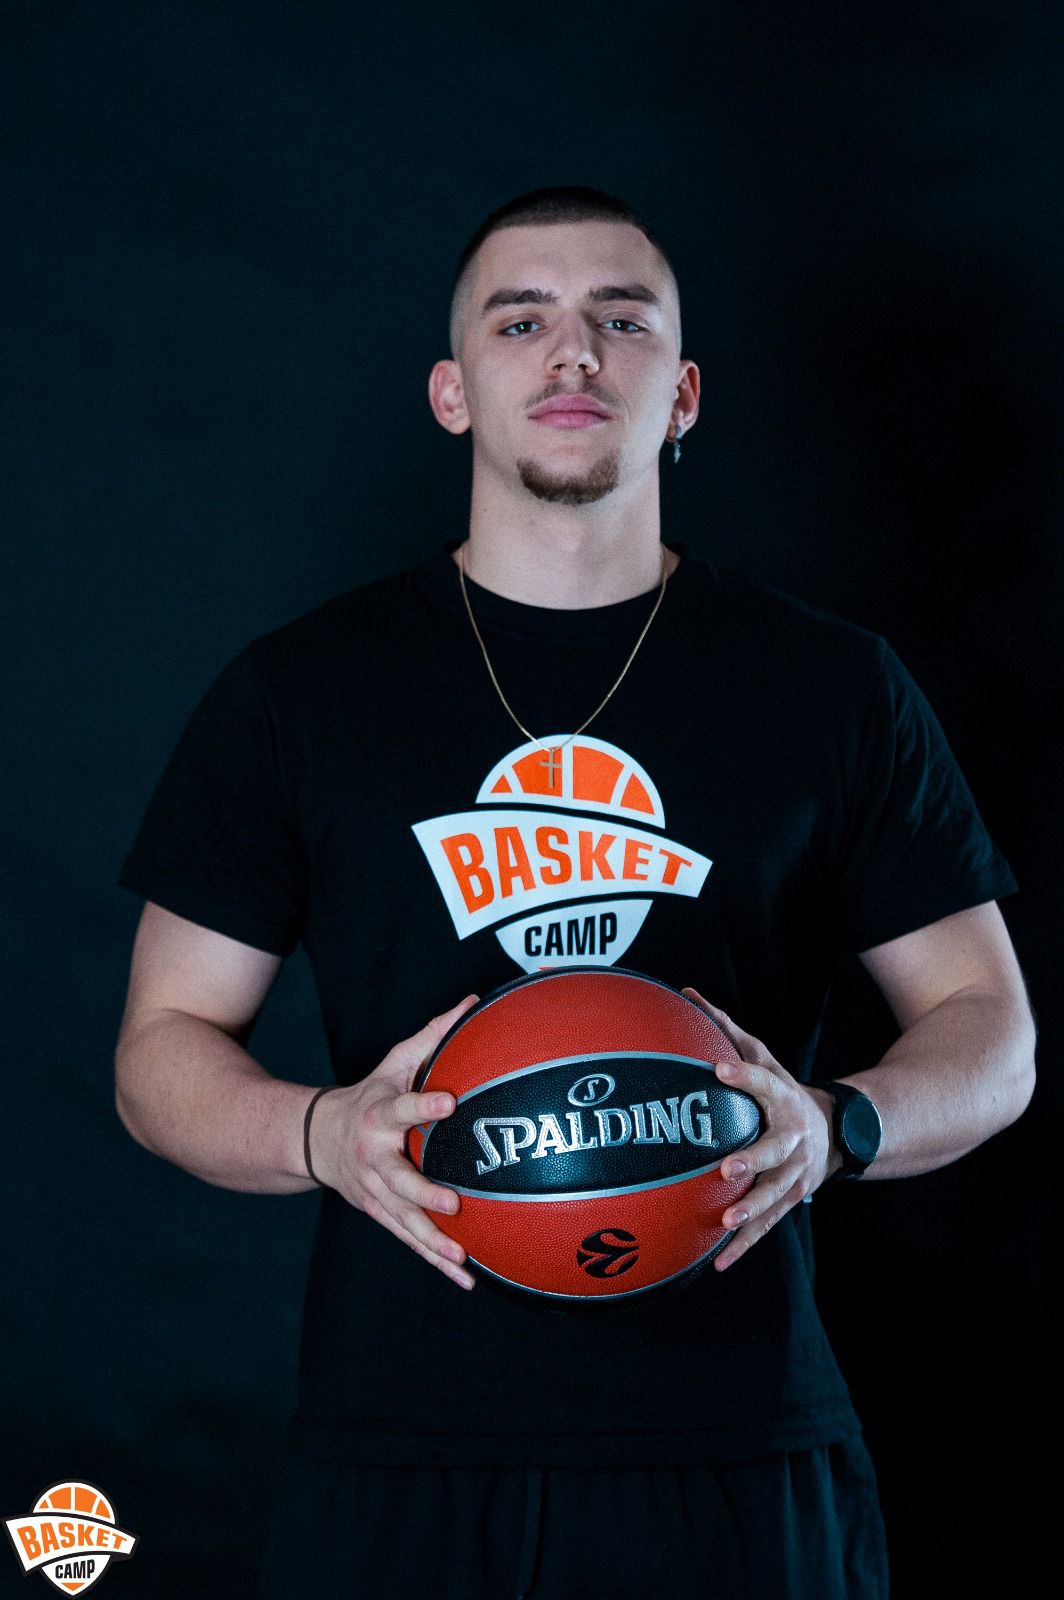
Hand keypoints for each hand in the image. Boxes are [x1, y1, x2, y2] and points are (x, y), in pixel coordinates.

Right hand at [309, 995, 479, 1289]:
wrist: (317, 1139)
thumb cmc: (370, 1094)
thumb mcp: (395, 1061)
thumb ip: (434, 1034)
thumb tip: (472, 1001)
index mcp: (380, 1115)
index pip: (403, 1107)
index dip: (424, 1106)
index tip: (448, 1102)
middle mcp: (376, 1158)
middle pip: (399, 1178)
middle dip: (423, 1192)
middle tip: (452, 1202)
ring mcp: (376, 1192)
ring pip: (404, 1220)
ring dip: (432, 1241)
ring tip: (461, 1255)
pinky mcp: (381, 1214)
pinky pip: (411, 1241)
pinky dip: (435, 1260)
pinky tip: (465, 1277)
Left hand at [681, 988, 837, 1270]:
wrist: (834, 1132)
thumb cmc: (780, 1090)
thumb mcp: (762, 1057)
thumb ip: (726, 1029)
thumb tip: (685, 991)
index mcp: (783, 1098)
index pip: (764, 1080)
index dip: (743, 1074)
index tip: (718, 1066)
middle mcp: (793, 1138)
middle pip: (775, 1149)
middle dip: (754, 1159)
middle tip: (728, 1168)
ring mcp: (794, 1174)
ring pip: (774, 1194)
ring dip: (752, 1210)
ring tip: (727, 1220)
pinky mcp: (789, 1201)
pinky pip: (766, 1227)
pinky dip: (744, 1246)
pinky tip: (718, 1264)